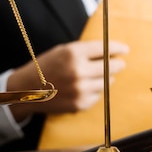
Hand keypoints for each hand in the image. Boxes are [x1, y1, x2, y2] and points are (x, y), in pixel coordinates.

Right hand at [8, 40, 128, 120]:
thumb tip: (112, 52)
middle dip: (117, 64)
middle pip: (112, 67)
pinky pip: (98, 95)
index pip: (105, 48)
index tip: (125, 49)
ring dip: (105, 78)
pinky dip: (95, 91)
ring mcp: (80, 89)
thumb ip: (86, 51)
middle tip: (119, 63)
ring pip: (107, 82)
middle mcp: (78, 71)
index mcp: (73, 53)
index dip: (117, 48)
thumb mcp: (63, 51)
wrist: (26, 89)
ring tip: (93, 76)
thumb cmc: (46, 67)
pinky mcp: (80, 104)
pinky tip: (83, 88)